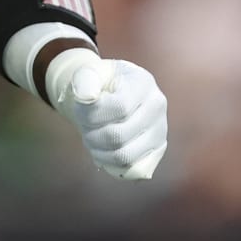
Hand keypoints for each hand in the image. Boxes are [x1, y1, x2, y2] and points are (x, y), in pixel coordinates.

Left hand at [46, 51, 167, 179]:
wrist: (114, 92)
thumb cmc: (101, 84)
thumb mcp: (90, 73)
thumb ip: (85, 80)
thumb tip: (86, 96)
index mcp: (143, 83)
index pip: (119, 108)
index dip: (92, 116)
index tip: (80, 111)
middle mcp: (157, 105)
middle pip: (118, 135)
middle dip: (91, 135)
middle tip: (84, 128)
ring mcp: (161, 129)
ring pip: (124, 155)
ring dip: (98, 151)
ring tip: (91, 139)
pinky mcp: (158, 148)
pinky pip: (132, 168)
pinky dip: (111, 163)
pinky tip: (102, 151)